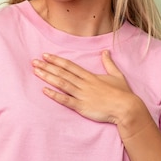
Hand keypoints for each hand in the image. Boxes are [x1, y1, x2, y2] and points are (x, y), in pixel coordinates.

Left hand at [32, 50, 147, 124]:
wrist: (126, 108)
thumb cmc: (123, 93)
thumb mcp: (117, 75)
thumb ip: (109, 63)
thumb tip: (105, 52)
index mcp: (90, 76)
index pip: (70, 66)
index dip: (57, 60)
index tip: (46, 55)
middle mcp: (84, 83)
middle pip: (62, 73)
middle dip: (47, 66)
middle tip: (34, 61)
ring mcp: (82, 95)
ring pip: (62, 83)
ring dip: (48, 77)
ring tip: (36, 72)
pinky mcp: (82, 106)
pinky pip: (66, 100)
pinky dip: (54, 95)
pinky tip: (44, 91)